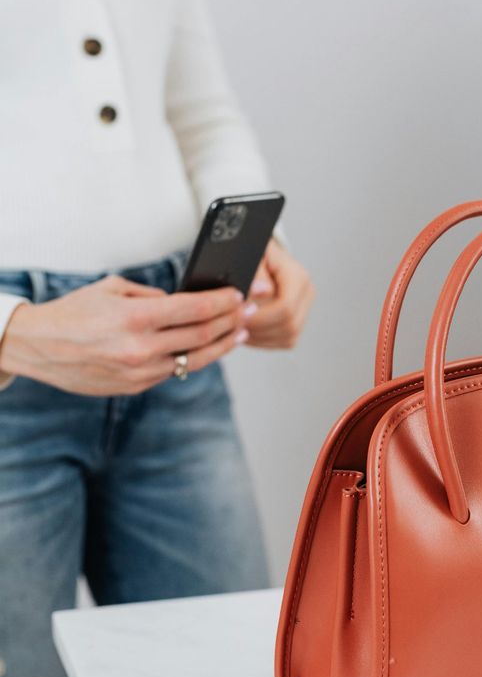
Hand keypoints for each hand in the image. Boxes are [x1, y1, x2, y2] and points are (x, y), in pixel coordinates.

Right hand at [0, 276, 250, 395]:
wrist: (38, 347)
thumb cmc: (74, 312)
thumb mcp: (112, 289)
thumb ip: (151, 295)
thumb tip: (182, 301)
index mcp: (135, 317)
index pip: (194, 310)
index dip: (222, 302)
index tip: (238, 295)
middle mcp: (140, 348)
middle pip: (201, 335)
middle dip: (230, 322)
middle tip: (248, 311)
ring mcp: (139, 372)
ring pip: (194, 359)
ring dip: (221, 345)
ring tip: (239, 333)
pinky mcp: (135, 387)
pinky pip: (173, 371)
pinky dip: (194, 358)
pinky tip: (207, 348)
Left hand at [243, 240, 314, 348]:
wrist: (260, 259)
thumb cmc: (253, 256)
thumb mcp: (251, 259)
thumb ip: (256, 276)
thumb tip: (263, 292)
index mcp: (298, 276)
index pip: (286, 307)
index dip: (261, 317)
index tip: (238, 316)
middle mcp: (307, 293)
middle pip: (289, 325)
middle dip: (259, 329)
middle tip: (234, 325)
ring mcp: (305, 309)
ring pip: (288, 337)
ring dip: (261, 337)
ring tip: (239, 327)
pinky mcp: (298, 322)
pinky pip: (286, 341)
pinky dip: (265, 341)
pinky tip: (248, 331)